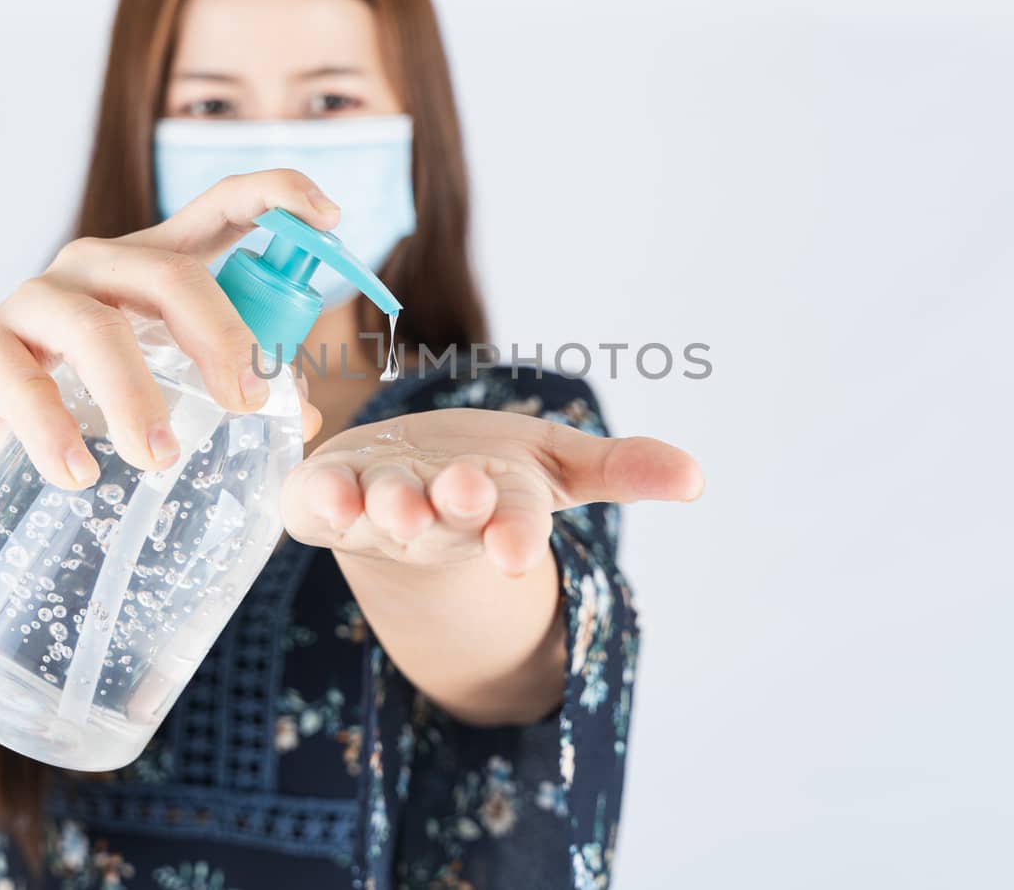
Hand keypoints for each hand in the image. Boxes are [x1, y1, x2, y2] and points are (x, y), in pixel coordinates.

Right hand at [0, 169, 333, 488]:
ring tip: (161, 458)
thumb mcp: (170, 387)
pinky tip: (81, 473)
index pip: (221, 206)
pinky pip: (22, 383)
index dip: (277, 196)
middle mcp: (97, 266)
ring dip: (137, 399)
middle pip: (172, 275)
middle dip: (221, 338)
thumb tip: (299, 414)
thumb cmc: (97, 400)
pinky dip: (55, 434)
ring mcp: (36, 300)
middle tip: (246, 405)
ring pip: (96, 329)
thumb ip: (233, 387)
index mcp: (156, 264)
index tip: (332, 217)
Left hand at [281, 408, 704, 574]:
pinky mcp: (324, 499)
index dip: (514, 533)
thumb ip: (619, 470)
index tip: (518, 547)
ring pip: (381, 509)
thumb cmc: (482, 470)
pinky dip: (318, 501)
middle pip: (446, 515)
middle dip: (453, 505)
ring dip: (388, 505)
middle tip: (462, 494)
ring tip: (398, 502)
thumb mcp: (554, 466)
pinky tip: (325, 494)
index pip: (512, 523)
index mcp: (495, 507)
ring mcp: (377, 507)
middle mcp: (436, 513)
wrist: (397, 484)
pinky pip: (315, 505)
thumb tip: (697, 478)